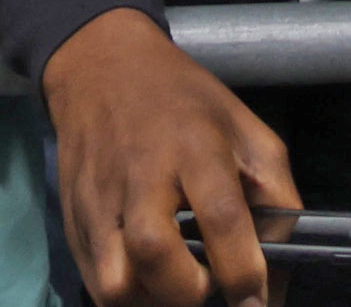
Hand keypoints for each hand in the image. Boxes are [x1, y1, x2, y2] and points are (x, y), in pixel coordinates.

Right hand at [42, 8, 295, 303]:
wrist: (102, 68)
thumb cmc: (185, 103)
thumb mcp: (248, 132)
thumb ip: (276, 200)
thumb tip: (278, 275)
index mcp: (195, 145)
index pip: (220, 216)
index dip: (243, 273)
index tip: (255, 304)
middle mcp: (141, 175)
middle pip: (155, 254)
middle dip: (189, 292)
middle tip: (207, 284)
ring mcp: (98, 202)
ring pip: (115, 285)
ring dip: (152, 302)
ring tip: (174, 286)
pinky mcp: (73, 223)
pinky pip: (96, 288)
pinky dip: (127, 298)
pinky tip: (149, 280)